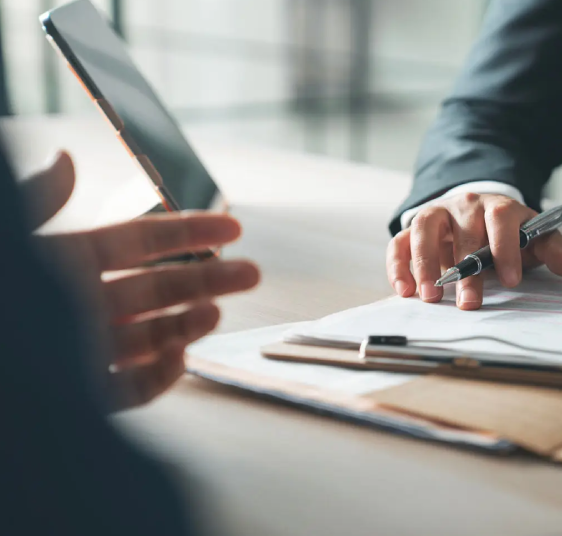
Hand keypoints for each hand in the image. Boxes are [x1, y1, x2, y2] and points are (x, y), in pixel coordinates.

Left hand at [23, 151, 260, 409]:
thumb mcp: (14, 244)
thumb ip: (38, 204)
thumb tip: (64, 159)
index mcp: (65, 262)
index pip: (139, 241)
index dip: (187, 232)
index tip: (233, 227)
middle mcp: (78, 306)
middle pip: (156, 288)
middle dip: (206, 280)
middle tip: (251, 272)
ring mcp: (81, 351)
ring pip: (149, 335)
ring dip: (188, 323)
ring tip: (218, 313)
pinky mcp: (81, 396)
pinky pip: (129, 388)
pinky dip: (160, 376)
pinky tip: (180, 357)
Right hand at [386, 193, 561, 309]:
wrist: (481, 213)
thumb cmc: (511, 233)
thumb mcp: (536, 237)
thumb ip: (551, 250)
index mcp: (499, 206)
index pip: (501, 219)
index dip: (506, 249)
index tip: (511, 281)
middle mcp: (465, 206)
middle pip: (463, 232)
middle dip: (466, 270)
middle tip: (469, 303)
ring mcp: (437, 214)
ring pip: (424, 229)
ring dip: (424, 263)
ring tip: (430, 297)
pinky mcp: (414, 229)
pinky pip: (399, 242)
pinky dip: (398, 265)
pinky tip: (404, 291)